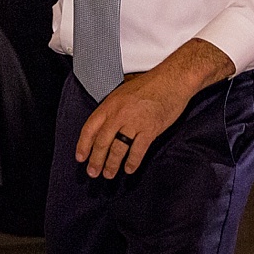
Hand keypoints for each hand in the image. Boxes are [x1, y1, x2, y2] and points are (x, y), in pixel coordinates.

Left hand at [75, 64, 194, 178]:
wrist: (172, 80)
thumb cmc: (150, 84)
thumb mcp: (123, 93)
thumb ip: (113, 109)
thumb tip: (104, 128)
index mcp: (110, 104)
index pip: (90, 128)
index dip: (83, 145)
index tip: (81, 157)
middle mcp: (119, 114)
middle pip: (102, 142)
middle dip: (96, 160)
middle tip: (93, 172)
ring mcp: (134, 122)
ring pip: (118, 149)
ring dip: (112, 164)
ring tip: (109, 174)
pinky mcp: (150, 129)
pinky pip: (138, 150)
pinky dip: (132, 162)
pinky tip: (129, 169)